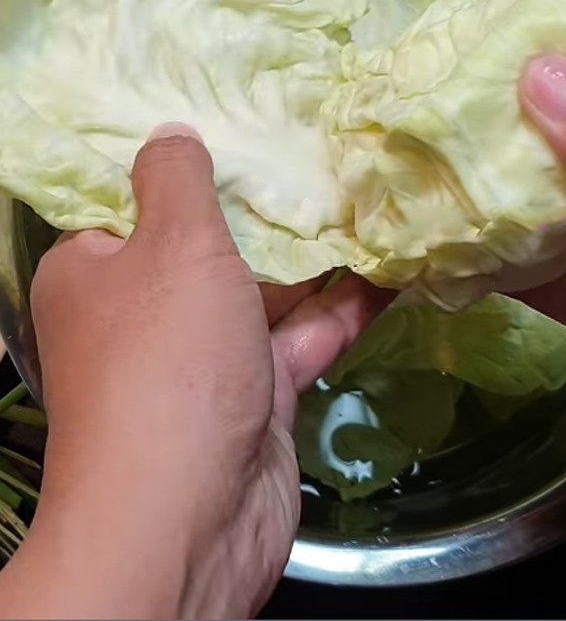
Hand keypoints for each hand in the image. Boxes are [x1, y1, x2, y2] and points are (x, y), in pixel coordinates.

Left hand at [0, 124, 387, 618]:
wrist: (193, 512)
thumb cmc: (170, 360)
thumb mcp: (173, 246)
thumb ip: (177, 179)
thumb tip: (171, 133)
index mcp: (100, 271)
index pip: (136, 204)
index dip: (187, 169)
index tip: (242, 128)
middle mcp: (147, 313)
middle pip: (210, 247)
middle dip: (266, 211)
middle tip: (321, 156)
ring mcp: (205, 358)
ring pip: (264, 294)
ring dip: (315, 260)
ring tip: (369, 204)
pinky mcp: (256, 393)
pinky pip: (301, 338)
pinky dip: (342, 309)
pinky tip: (390, 272)